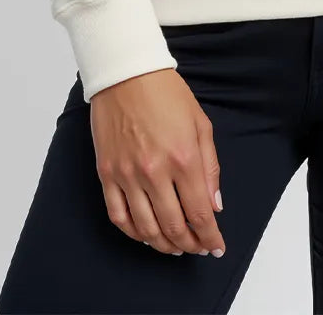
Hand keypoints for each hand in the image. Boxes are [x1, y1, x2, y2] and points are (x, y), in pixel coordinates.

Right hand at [90, 68, 225, 257]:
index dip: (210, 237)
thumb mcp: (200, 124)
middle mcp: (155, 171)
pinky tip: (145, 234)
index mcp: (184, 158)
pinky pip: (119, 216)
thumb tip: (214, 204)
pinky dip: (134, 233)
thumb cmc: (166, 94)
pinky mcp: (106, 174)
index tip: (216, 247)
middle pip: (174, 226)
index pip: (200, 213)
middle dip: (189, 244)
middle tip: (197, 247)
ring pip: (146, 228)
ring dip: (163, 244)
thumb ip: (210, 167)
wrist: (126, 74)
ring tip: (174, 246)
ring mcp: (127, 175)